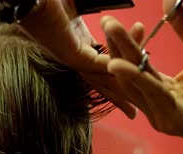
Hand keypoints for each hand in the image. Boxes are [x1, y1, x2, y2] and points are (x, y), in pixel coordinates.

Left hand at [16, 0, 136, 117]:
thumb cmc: (49, 0)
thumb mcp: (76, 6)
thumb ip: (90, 10)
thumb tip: (104, 12)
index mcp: (76, 45)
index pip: (102, 66)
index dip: (119, 73)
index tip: (132, 81)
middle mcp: (73, 56)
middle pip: (101, 82)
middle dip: (119, 97)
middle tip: (133, 114)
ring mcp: (70, 57)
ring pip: (101, 78)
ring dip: (120, 91)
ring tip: (134, 109)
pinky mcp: (70, 53)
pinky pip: (96, 65)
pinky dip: (113, 70)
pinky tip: (128, 76)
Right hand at [101, 1, 182, 153]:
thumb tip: (169, 1)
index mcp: (160, 91)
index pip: (135, 67)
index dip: (126, 45)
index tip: (121, 23)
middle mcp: (156, 105)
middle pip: (129, 75)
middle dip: (116, 47)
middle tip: (108, 22)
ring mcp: (163, 116)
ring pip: (135, 84)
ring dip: (121, 57)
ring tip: (112, 32)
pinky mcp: (175, 120)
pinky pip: (152, 95)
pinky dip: (136, 78)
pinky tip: (122, 64)